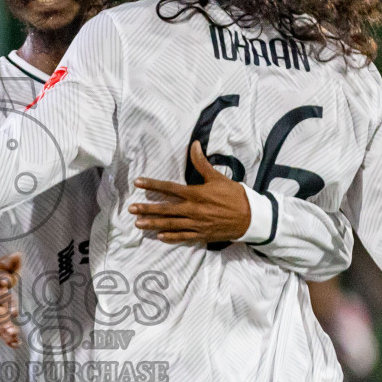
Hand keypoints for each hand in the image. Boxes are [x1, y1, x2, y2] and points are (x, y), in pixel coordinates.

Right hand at [0, 254, 22, 347]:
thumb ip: (10, 263)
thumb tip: (19, 255)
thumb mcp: (0, 266)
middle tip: (12, 313)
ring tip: (14, 334)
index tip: (8, 283)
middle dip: (2, 308)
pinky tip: (15, 344)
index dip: (0, 282)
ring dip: (3, 327)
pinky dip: (5, 338)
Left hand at [129, 141, 251, 243]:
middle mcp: (193, 210)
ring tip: (138, 224)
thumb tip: (194, 144)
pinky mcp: (202, 235)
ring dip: (153, 224)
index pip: (169, 188)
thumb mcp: (218, 178)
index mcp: (196, 194)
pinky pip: (183, 237)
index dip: (152, 184)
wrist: (251, 217)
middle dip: (147, 209)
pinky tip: (159, 236)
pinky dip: (170, 237)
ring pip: (170, 224)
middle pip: (165, 209)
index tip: (138, 182)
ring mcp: (197, 224)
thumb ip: (202, 163)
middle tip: (131, 209)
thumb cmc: (234, 196)